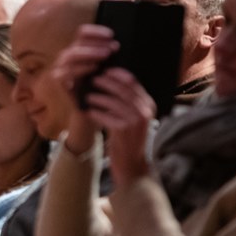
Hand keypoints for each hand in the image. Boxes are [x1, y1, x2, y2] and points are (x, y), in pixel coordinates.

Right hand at [52, 25, 119, 153]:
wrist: (92, 112)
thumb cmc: (101, 89)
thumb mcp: (106, 70)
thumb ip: (107, 57)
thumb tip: (116, 44)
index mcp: (79, 51)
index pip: (82, 33)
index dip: (96, 31)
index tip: (111, 35)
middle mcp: (68, 57)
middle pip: (77, 41)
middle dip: (95, 43)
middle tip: (112, 47)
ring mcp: (61, 68)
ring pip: (71, 54)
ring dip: (89, 53)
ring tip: (106, 55)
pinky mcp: (58, 81)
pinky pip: (67, 71)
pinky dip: (81, 68)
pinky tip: (94, 67)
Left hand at [83, 68, 154, 185]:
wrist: (132, 165)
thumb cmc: (128, 140)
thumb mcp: (133, 119)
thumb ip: (127, 102)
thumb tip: (111, 82)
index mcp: (148, 105)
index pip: (133, 82)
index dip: (118, 74)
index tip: (105, 71)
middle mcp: (144, 111)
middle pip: (122, 89)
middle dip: (106, 82)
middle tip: (93, 79)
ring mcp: (135, 120)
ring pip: (113, 102)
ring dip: (98, 97)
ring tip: (87, 95)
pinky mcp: (124, 130)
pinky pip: (106, 116)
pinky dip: (96, 112)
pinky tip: (88, 111)